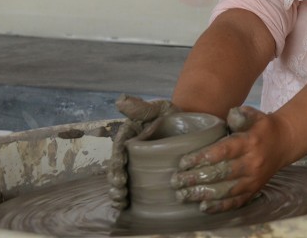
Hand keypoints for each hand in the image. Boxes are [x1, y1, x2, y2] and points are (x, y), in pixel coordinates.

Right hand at [107, 94, 176, 208]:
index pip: (118, 150)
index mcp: (129, 136)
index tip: (121, 177)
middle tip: (121, 193)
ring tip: (121, 201)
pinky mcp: (145, 173)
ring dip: (117, 192)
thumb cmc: (172, 115)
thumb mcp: (160, 108)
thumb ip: (141, 107)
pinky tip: (125, 206)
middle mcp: (129, 150)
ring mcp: (136, 163)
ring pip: (121, 178)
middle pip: (117, 168)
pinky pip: (133, 186)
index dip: (116, 164)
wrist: (190, 124)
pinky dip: (126, 197)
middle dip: (115, 182)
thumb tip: (120, 100)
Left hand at [172, 106, 292, 213]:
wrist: (285, 142)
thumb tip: (230, 114)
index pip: (223, 151)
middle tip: (176, 180)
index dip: (202, 158)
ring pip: (226, 190)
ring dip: (202, 194)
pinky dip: (219, 206)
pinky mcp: (254, 190)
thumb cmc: (263, 128)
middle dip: (196, 178)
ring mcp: (254, 179)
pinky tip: (203, 206)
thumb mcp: (255, 115)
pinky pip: (236, 202)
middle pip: (221, 173)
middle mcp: (252, 163)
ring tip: (183, 195)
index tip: (183, 162)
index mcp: (250, 142)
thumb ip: (241, 114)